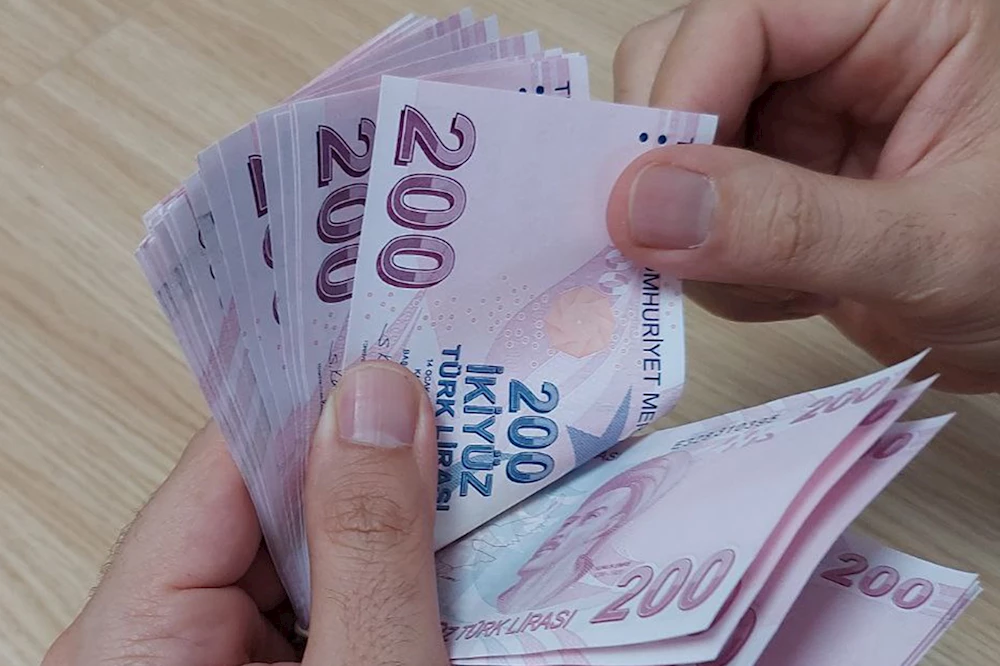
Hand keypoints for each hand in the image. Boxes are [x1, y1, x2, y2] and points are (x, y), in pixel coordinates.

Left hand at [42, 361, 447, 665]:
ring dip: (384, 526)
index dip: (316, 398)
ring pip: (302, 548)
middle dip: (367, 466)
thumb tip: (375, 400)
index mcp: (134, 642)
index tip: (393, 346)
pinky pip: (315, 594)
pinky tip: (442, 563)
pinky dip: (378, 577)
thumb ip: (368, 544)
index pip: (223, 464)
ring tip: (468, 496)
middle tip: (459, 423)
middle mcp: (151, 642)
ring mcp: (202, 659)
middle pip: (268, 502)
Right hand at [607, 0, 999, 392]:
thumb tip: (642, 208)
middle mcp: (832, 53)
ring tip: (787, 284)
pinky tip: (791, 290)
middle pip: (680, 68)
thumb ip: (791, 225)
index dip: (681, 101)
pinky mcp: (771, 180)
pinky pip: (687, 212)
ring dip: (696, 236)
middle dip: (676, 175)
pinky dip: (713, 267)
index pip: (738, 16)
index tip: (651, 205)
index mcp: (899, 13)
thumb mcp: (933, 247)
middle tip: (704, 254)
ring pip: (670, 149)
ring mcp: (794, 119)